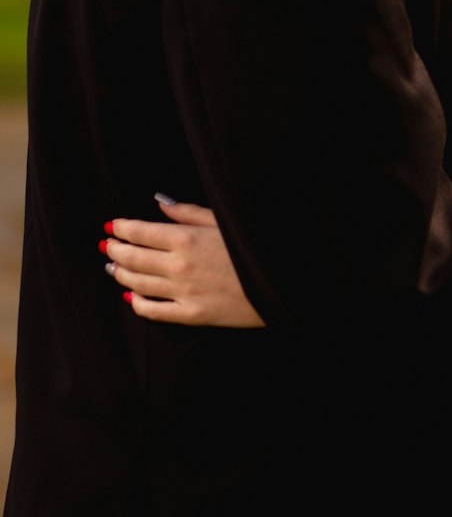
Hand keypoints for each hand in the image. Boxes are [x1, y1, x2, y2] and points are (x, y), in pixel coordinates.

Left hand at [102, 199, 264, 326]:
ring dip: (120, 274)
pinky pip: (152, 311)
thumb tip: (158, 202)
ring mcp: (182, 293)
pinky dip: (136, 303)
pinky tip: (131, 297)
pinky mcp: (190, 315)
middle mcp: (178, 266)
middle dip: (115, 249)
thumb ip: (187, 212)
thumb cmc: (251, 247)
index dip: (121, 228)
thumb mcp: (222, 221)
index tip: (112, 225)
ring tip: (113, 267)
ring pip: (136, 284)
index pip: (139, 232)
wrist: (278, 284)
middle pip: (132, 258)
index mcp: (186, 239)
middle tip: (107, 245)